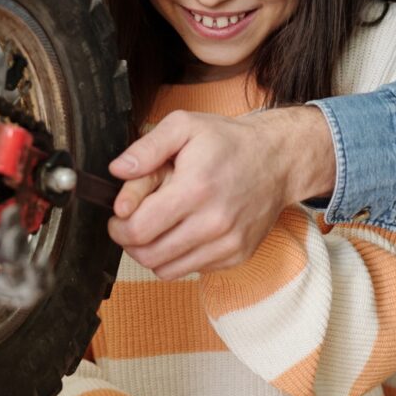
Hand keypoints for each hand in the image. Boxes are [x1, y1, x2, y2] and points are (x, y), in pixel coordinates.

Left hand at [106, 106, 335, 280]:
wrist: (277, 160)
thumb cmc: (228, 141)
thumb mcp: (184, 126)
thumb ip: (147, 148)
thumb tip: (118, 170)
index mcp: (195, 188)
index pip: (139, 230)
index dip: (118, 226)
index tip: (119, 214)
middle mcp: (214, 222)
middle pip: (149, 255)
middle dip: (130, 241)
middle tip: (132, 221)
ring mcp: (228, 243)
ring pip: (167, 269)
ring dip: (152, 252)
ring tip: (157, 226)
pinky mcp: (237, 256)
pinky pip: (191, 270)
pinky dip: (178, 256)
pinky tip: (184, 230)